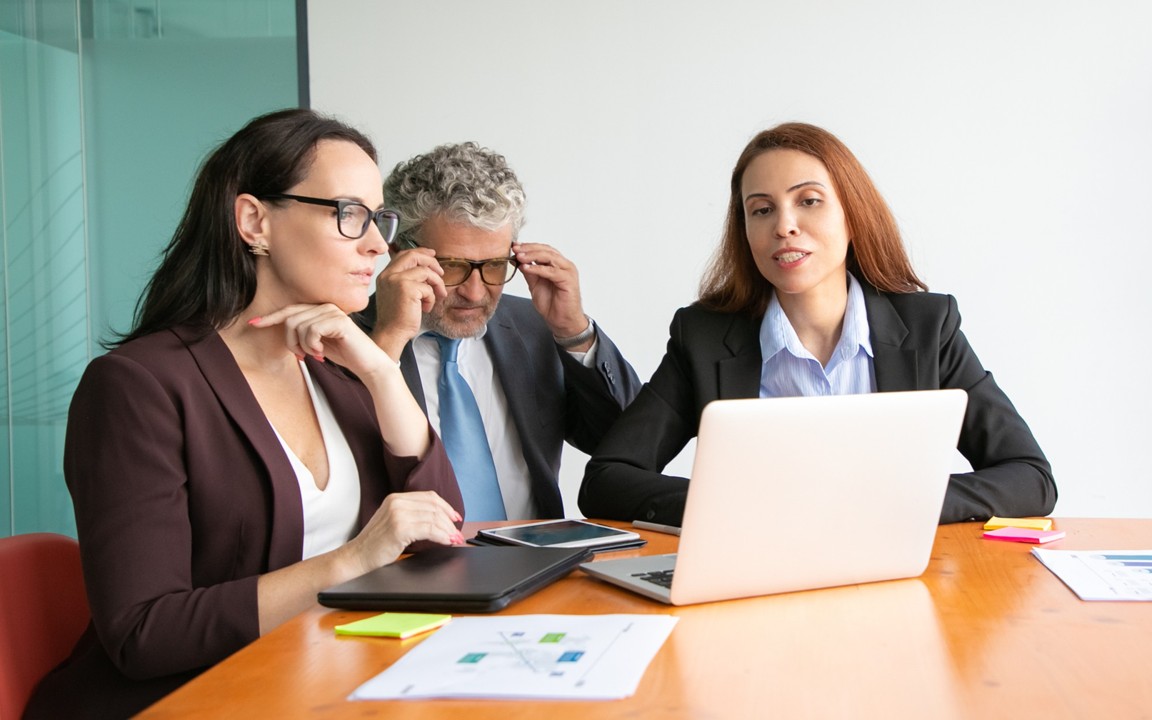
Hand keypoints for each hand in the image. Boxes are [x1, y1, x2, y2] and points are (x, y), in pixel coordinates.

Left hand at [251, 303, 393, 379]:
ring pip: (298, 326)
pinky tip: (322, 353)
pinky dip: (312, 346)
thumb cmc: (345, 354)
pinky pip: (311, 331)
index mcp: (320, 309)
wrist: (368, 365)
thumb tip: (283, 331)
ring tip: (316, 355)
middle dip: (290, 342)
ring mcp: (332, 311)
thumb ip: (303, 334)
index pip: (290, 310)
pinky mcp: (338, 320)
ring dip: (303, 346)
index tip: (253, 323)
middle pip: (290, 319)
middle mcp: (326, 306)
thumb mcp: (317, 343)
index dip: (270, 317)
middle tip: (301, 356)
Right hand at [345, 491, 464, 573]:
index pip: (429, 497)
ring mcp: (398, 514)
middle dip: (450, 521)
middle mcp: (397, 502)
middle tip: (458, 534)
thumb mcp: (393, 522)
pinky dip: (442, 536)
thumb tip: (440, 521)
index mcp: (396, 498)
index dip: (446, 507)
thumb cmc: (375, 545)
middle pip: (434, 507)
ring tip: (454, 540)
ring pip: (434, 518)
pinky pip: (429, 529)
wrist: (356, 557)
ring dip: (448, 530)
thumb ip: (412, 516)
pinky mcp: (400, 528)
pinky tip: (446, 542)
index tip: (456, 518)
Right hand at [371, 248, 446, 357]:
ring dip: (436, 284)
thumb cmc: (396, 318)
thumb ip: (407, 280)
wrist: (391, 333)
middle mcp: (389, 275)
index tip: (432, 255)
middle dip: (431, 262)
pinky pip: (428, 288)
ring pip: (425, 271)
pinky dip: (431, 298)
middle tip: (441, 272)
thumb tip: (425, 269)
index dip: (420, 252)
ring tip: (436, 296)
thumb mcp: (398, 294)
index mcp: (385, 275)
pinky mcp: (407, 289)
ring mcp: (397, 280)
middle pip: (414, 256)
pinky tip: (425, 308)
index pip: (404, 255)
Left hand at [513, 242, 588, 338]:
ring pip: (549, 257)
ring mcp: (568, 272)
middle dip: (529, 248)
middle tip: (516, 250)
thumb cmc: (552, 304)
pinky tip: (526, 268)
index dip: (528, 246)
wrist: (561, 321)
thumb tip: (519, 261)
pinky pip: (551, 271)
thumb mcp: (535, 285)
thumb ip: (530, 273)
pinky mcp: (568, 280)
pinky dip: (538, 268)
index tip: (514, 247)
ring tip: (519, 257)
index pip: (543, 249)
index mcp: (558, 264)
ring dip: (532, 256)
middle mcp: (564, 265)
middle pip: (546, 250)